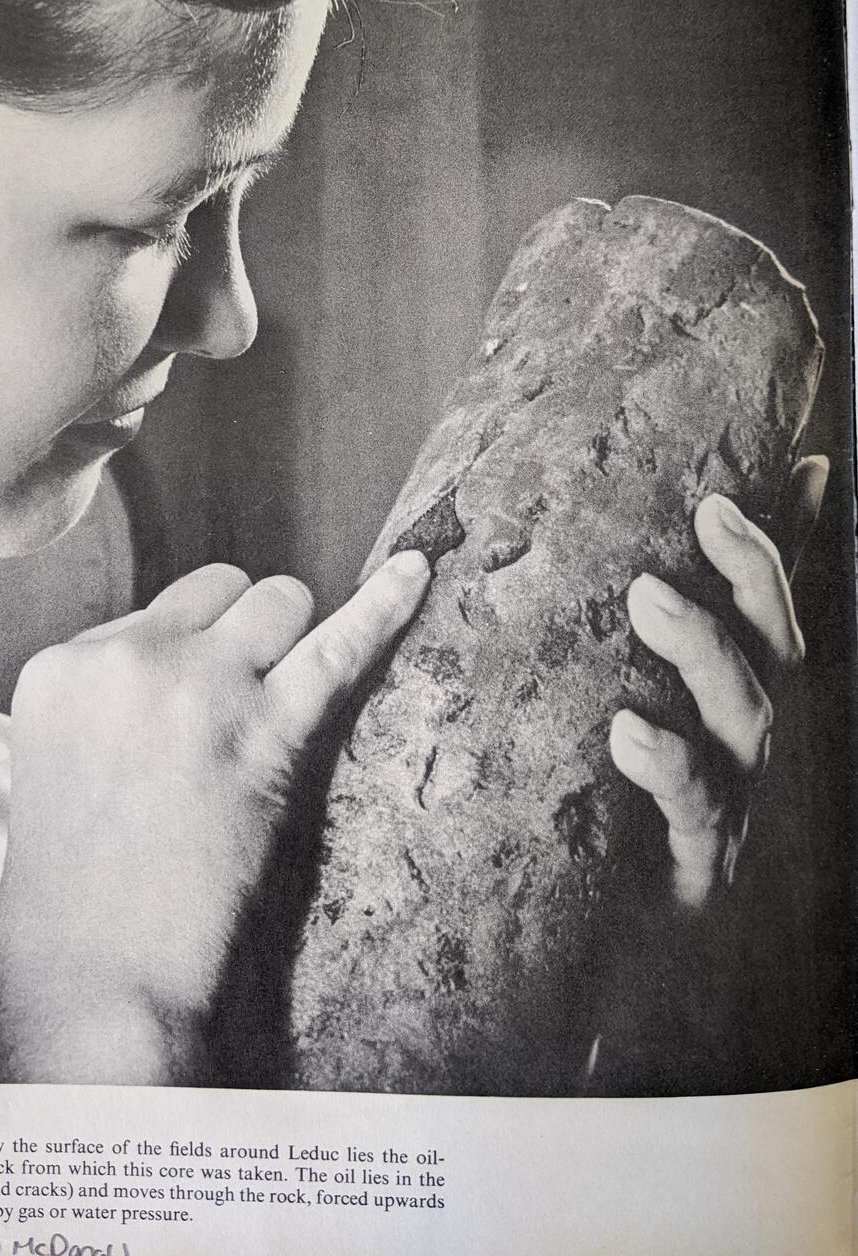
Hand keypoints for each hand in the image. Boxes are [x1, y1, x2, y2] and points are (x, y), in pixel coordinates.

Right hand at [0, 549, 429, 1083]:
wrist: (98, 982)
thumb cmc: (77, 895)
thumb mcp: (59, 761)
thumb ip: (113, 699)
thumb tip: (184, 663)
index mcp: (62, 665)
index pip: (158, 613)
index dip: (188, 657)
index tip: (188, 712)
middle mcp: (129, 657)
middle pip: (223, 589)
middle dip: (243, 636)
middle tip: (237, 715)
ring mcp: (200, 686)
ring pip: (278, 600)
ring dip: (290, 642)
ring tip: (277, 710)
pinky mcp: (266, 730)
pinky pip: (340, 644)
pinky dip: (385, 605)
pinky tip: (420, 572)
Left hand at [608, 456, 827, 908]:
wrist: (641, 946)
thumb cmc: (666, 801)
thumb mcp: (693, 692)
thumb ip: (730, 602)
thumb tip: (797, 480)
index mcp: (747, 698)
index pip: (773, 610)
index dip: (767, 549)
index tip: (739, 488)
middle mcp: (752, 742)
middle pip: (772, 654)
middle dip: (748, 581)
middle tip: (703, 511)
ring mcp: (734, 801)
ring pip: (745, 723)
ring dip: (705, 651)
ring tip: (649, 595)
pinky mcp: (698, 864)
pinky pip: (693, 812)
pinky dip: (670, 767)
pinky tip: (629, 731)